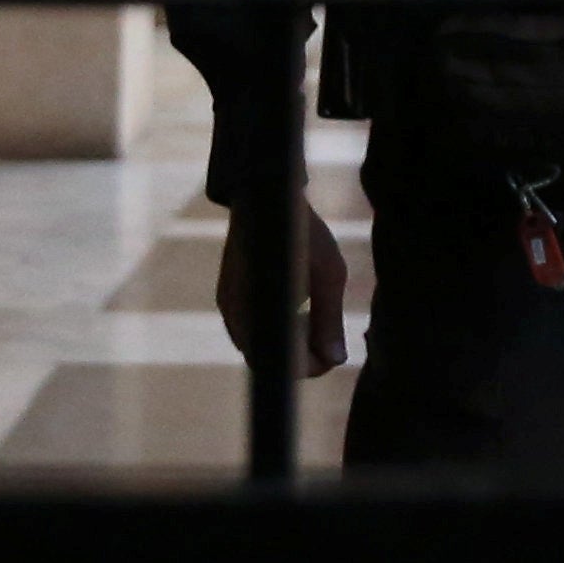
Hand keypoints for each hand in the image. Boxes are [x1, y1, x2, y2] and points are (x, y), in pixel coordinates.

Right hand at [213, 198, 351, 377]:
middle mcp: (234, 316)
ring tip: (314, 316)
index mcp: (256, 314)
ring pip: (259, 344)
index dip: (312, 366)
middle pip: (269, 360)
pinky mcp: (228, 295)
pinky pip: (251, 327)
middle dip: (301, 354)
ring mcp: (227, 306)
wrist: (267, 194)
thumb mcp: (327, 274)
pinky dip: (274, 327)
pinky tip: (295, 306)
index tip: (334, 352)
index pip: (282, 367)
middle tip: (328, 335)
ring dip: (288, 341)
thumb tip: (336, 359)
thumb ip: (329, 320)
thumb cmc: (301, 232)